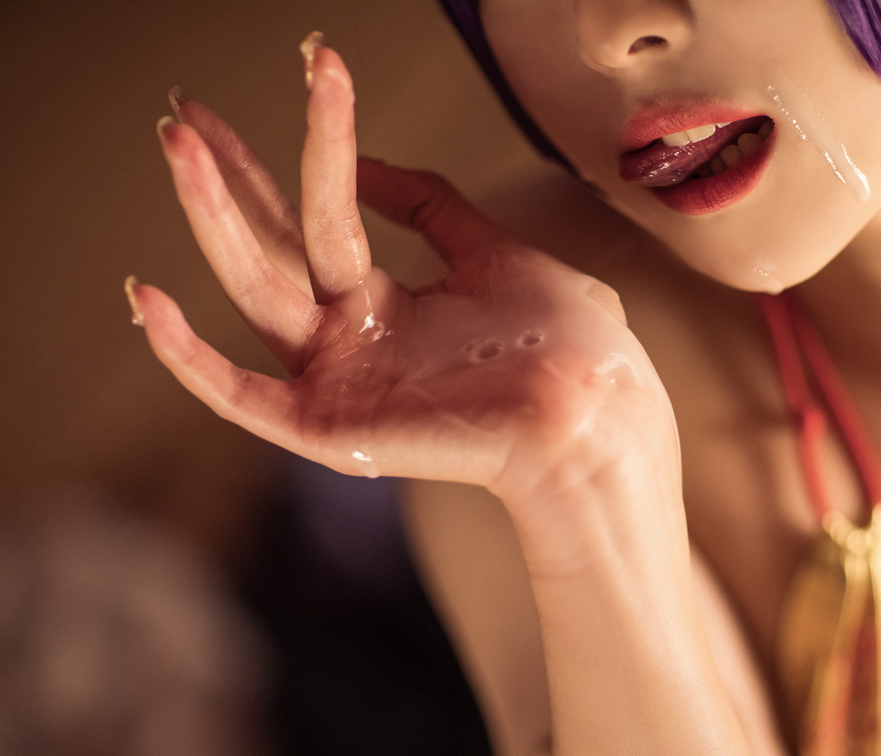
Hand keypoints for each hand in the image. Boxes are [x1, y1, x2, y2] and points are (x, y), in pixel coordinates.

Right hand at [130, 40, 675, 502]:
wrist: (597, 409)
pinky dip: (189, 356)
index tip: (316, 67)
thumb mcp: (498, 254)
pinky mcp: (330, 427)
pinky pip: (240, 395)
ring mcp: (337, 379)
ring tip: (182, 143)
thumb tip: (371, 165)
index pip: (325, 212)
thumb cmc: (565, 341)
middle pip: (272, 244)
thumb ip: (434, 209)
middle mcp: (352, 334)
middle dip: (228, 177)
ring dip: (212, 219)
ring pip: (252, 292)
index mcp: (389, 297)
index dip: (317, 141)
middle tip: (185, 109)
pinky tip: (147, 296)